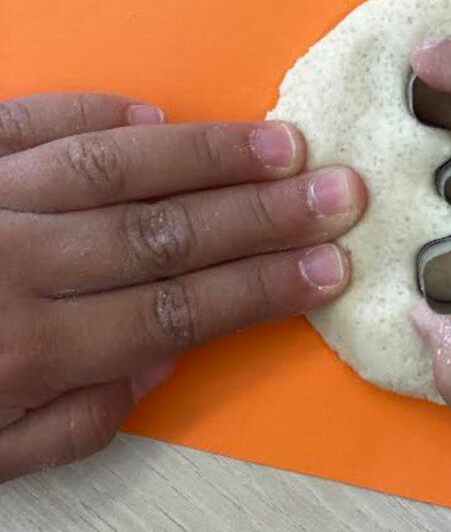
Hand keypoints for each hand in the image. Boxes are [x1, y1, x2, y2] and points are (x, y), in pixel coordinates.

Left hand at [0, 93, 365, 482]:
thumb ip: (78, 420)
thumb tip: (162, 355)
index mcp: (27, 350)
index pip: (181, 308)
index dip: (265, 287)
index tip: (330, 266)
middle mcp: (12, 265)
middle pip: (166, 232)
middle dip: (264, 213)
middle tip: (338, 191)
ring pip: (113, 166)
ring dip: (204, 155)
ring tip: (278, 143)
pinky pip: (23, 121)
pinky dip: (91, 111)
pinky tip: (151, 114)